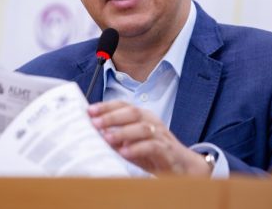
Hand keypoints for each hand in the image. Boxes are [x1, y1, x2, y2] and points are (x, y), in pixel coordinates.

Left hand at [88, 100, 211, 175]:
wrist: (182, 166)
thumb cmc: (152, 153)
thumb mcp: (131, 144)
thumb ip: (115, 138)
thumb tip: (93, 135)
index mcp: (142, 116)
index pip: (123, 105)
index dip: (106, 106)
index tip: (89, 110)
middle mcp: (151, 121)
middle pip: (132, 112)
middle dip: (111, 117)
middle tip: (95, 123)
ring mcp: (160, 134)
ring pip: (142, 128)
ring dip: (123, 132)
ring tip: (107, 138)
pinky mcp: (166, 150)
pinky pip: (152, 146)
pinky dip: (137, 148)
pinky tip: (125, 152)